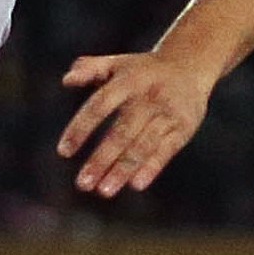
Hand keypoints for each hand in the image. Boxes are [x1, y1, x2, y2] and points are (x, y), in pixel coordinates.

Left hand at [58, 49, 215, 196]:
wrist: (190, 65)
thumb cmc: (141, 70)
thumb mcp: (116, 63)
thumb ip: (89, 69)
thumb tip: (66, 80)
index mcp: (127, 82)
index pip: (98, 107)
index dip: (80, 129)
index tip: (63, 152)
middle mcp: (148, 99)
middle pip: (121, 133)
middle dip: (101, 160)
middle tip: (82, 184)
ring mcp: (168, 114)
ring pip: (143, 145)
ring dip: (123, 170)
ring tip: (104, 191)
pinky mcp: (184, 127)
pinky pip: (167, 150)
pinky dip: (152, 167)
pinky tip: (135, 185)